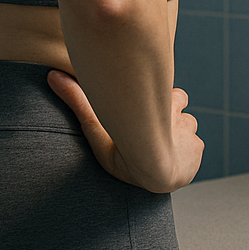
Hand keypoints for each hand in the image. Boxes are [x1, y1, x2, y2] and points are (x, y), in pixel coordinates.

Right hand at [46, 71, 203, 192]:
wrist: (152, 174)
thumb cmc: (121, 152)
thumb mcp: (97, 126)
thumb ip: (77, 101)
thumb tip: (50, 75)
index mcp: (165, 104)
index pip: (174, 96)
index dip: (163, 104)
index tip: (149, 116)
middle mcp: (183, 117)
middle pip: (181, 113)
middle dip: (170, 121)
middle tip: (153, 136)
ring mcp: (192, 136)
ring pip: (188, 130)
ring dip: (178, 138)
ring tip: (158, 150)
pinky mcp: (198, 153)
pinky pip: (194, 150)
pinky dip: (185, 155)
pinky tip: (168, 162)